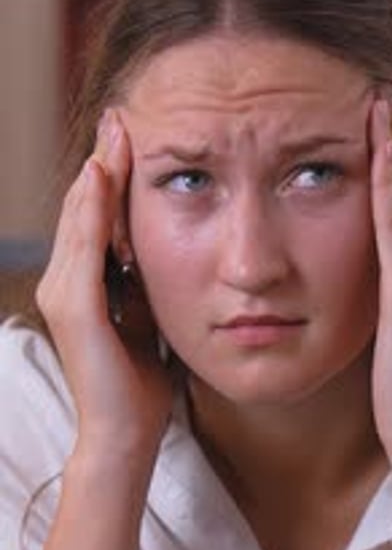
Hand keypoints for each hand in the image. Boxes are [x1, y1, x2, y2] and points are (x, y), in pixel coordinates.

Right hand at [36, 109, 171, 456]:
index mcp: (86, 284)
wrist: (126, 432)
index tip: (136, 137)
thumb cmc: (140, 382)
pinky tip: (106, 174)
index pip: (98, 217)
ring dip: (99, 172)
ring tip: (117, 131)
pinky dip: (94, 208)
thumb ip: (147, 282)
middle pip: (85, 207)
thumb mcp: (148, 317)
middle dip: (106, 161)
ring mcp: (64, 292)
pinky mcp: (73, 306)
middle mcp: (65, 281)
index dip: (114, 176)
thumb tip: (168, 248)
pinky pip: (85, 245)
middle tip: (125, 117)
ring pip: (81, 217)